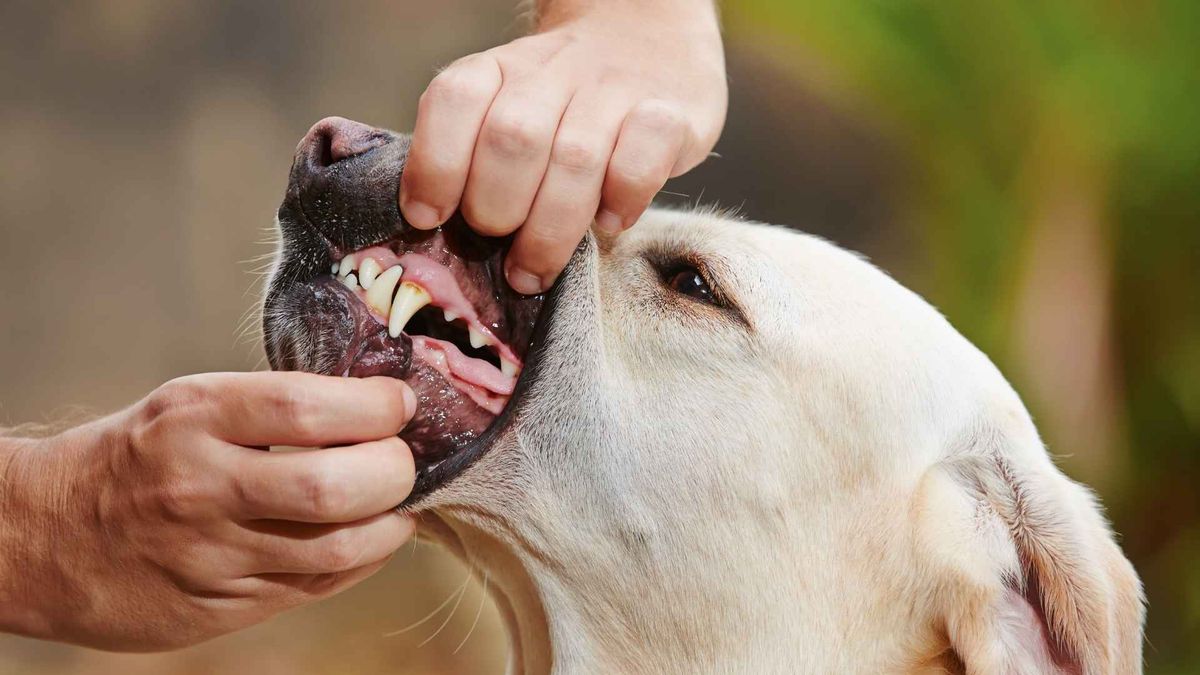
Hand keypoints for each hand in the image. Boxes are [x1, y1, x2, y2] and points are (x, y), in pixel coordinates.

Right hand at [0, 372, 416, 650]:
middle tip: (404, 460)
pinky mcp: (220, 606)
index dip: (375, 407)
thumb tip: (373, 410)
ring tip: (396, 505)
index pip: (308, 408)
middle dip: (395, 471)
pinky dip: (361, 560)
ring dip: (391, 524)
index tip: (400, 404)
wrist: (43, 537)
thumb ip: (272, 410)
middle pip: (333, 485)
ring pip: (337, 547)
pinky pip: (316, 585)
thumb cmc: (134, 459)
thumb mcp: (188, 407)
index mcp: (195, 419)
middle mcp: (203, 486)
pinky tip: (368, 538)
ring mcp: (212, 554)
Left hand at [400, 0, 726, 293]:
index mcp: (499, 70)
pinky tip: (610, 221)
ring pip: (575, 158)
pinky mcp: (672, 113)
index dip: (435, 165)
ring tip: (536, 270)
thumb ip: (475, 156)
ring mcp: (614, 89)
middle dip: (496, 210)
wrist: (646, 35)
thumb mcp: (508, 106)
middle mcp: (553, 72)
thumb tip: (437, 231)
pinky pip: (641, 159)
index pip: (454, 101)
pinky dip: (621, 199)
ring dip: (549, 231)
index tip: (429, 218)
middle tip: (500, 247)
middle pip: (513, 138)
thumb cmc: (564, 103)